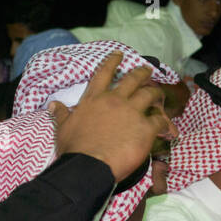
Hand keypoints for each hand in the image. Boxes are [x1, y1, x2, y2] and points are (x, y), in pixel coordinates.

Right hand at [48, 51, 173, 179]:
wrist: (89, 165)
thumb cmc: (74, 148)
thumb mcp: (63, 128)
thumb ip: (61, 114)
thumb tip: (53, 104)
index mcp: (94, 100)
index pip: (104, 74)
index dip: (112, 62)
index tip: (120, 54)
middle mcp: (115, 101)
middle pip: (132, 80)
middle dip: (141, 73)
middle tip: (147, 70)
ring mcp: (132, 112)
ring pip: (149, 95)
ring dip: (156, 92)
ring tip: (159, 93)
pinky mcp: (145, 128)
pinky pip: (159, 120)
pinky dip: (164, 121)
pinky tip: (166, 125)